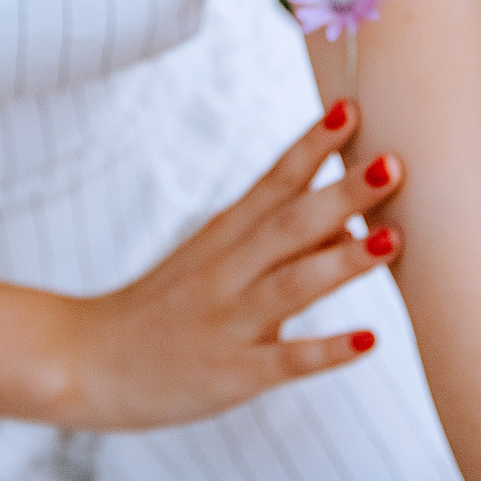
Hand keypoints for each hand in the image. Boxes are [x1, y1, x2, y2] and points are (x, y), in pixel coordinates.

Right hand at [51, 99, 406, 431]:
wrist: (87, 361)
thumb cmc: (161, 306)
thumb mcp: (212, 258)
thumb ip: (277, 238)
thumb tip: (350, 220)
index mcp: (224, 235)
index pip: (275, 179)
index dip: (313, 145)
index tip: (352, 107)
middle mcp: (227, 270)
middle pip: (290, 224)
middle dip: (343, 193)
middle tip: (394, 162)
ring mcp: (230, 321)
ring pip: (293, 285)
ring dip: (344, 261)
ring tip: (393, 238)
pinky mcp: (234, 373)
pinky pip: (286, 361)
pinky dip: (328, 350)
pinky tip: (370, 340)